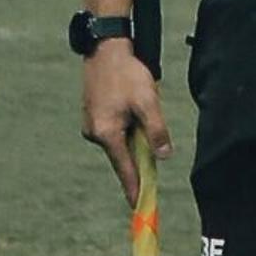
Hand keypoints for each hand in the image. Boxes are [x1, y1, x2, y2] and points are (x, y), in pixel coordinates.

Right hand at [82, 44, 170, 206]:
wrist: (105, 49)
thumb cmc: (127, 75)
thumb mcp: (148, 103)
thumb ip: (157, 132)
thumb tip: (164, 157)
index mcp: (107, 135)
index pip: (125, 170)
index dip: (135, 188)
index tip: (140, 207)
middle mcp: (94, 134)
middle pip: (124, 154)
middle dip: (140, 146)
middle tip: (147, 115)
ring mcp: (91, 126)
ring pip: (121, 140)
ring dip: (134, 131)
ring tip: (137, 100)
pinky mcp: (93, 117)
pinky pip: (115, 130)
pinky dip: (127, 124)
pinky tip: (130, 102)